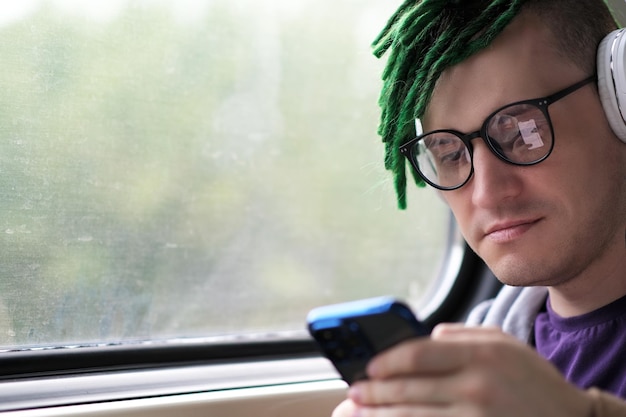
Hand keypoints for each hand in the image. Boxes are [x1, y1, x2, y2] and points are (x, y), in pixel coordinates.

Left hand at [333, 324, 592, 416]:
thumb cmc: (530, 377)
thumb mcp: (502, 342)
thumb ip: (460, 335)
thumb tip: (423, 337)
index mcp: (479, 353)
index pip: (419, 353)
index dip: (387, 361)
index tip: (368, 368)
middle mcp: (476, 385)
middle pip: (410, 388)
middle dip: (375, 393)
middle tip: (354, 394)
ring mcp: (476, 416)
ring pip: (414, 416)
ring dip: (381, 416)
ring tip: (358, 414)